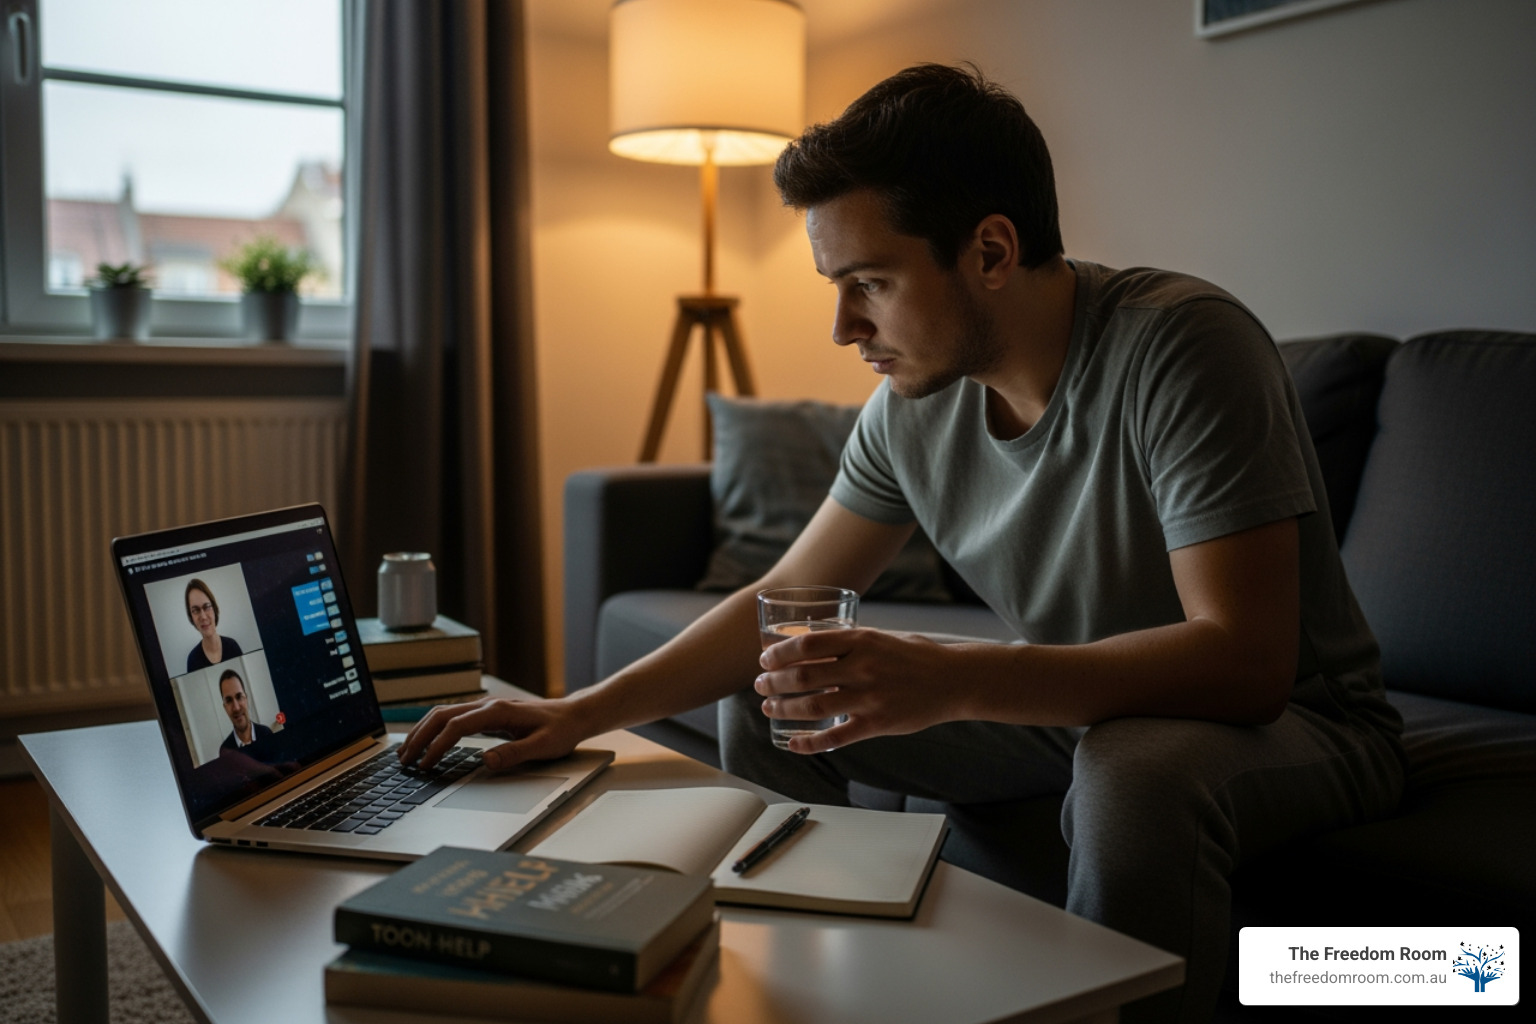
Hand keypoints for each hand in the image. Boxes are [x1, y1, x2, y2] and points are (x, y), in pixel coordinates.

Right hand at [397, 696, 590, 770]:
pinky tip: (427, 742)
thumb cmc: (561, 731)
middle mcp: (488, 705)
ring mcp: (486, 707)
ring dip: (423, 731)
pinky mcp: (487, 714)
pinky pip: (453, 717)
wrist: (574, 715)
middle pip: (441, 716)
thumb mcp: (543, 747)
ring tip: (407, 753)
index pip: (456, 727)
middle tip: (403, 761)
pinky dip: (434, 728)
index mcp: (498, 712)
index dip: (437, 746)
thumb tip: (486, 760)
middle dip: (419, 737)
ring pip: (443, 713)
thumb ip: (514, 754)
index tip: (425, 766)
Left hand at [755, 628, 970, 752]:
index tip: (765, 659)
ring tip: (770, 709)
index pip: (808, 645)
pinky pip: (835, 737)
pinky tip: (793, 743)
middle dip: (773, 683)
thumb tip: (810, 644)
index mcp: (861, 640)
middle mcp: (863, 667)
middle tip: (761, 686)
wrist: (954, 680)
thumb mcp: (881, 637)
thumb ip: (849, 642)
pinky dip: (809, 742)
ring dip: (784, 709)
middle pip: (803, 676)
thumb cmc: (916, 656)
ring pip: (812, 706)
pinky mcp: (877, 724)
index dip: (780, 653)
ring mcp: (870, 697)